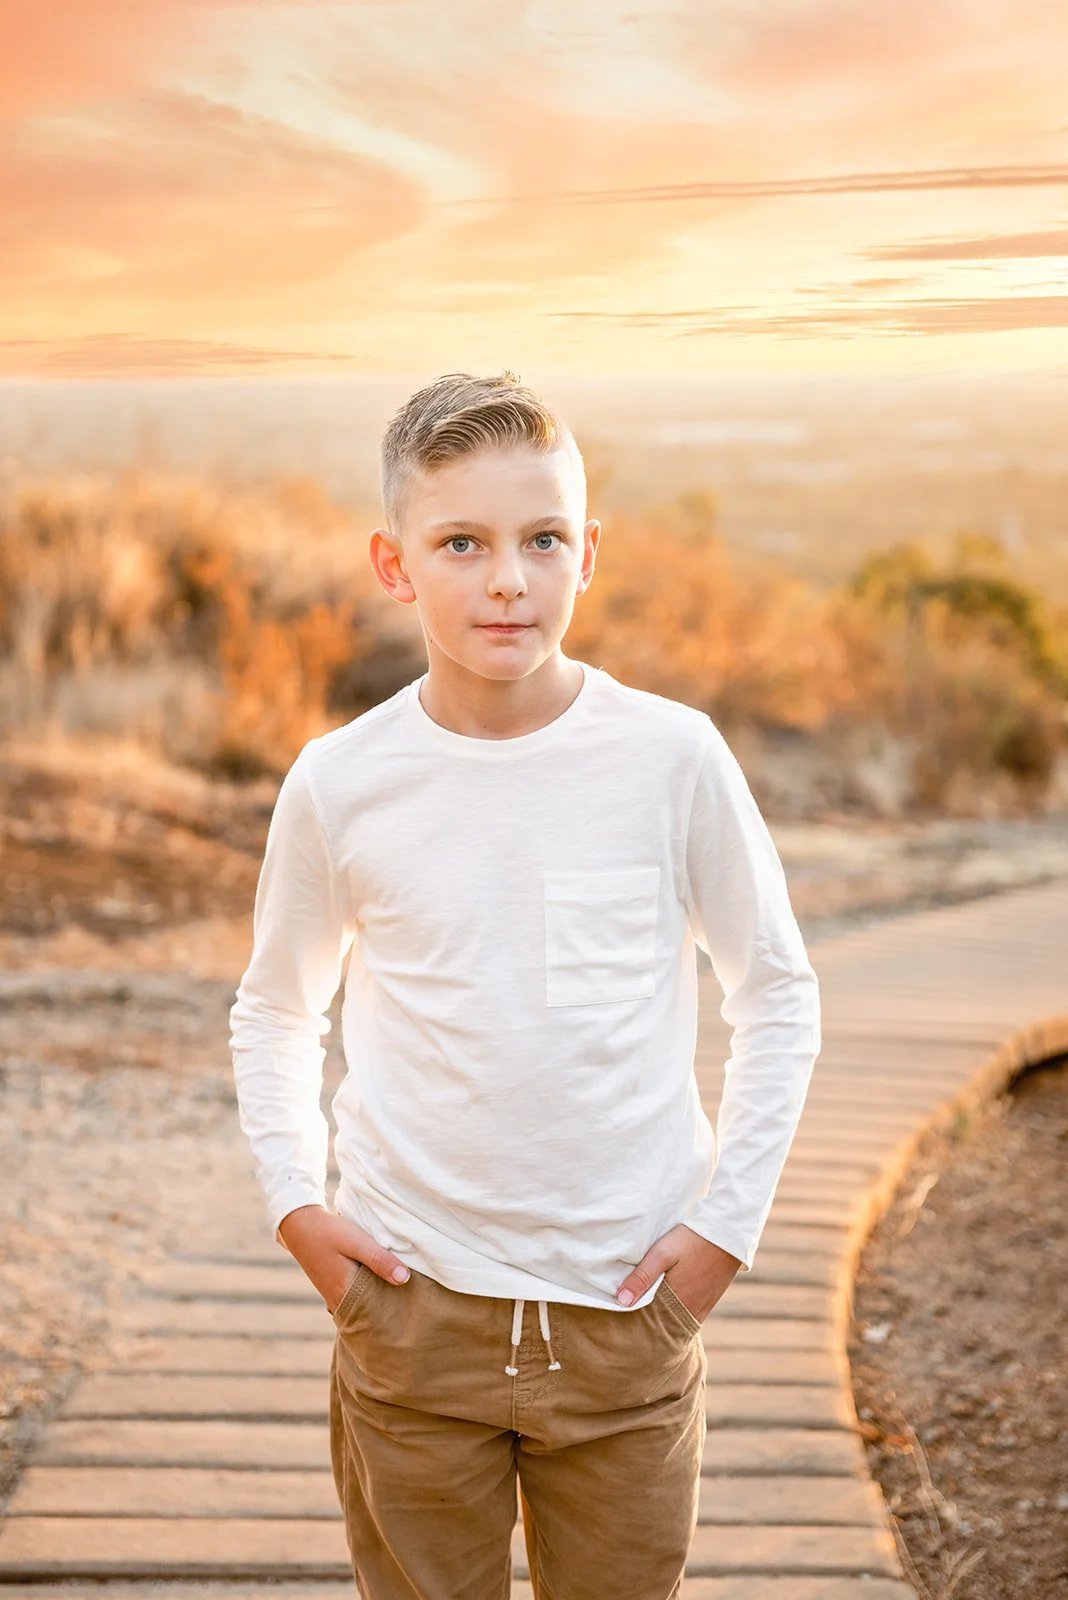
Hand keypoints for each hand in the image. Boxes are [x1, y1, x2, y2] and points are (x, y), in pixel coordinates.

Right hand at [277, 1204, 409, 1313]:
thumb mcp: (357, 1242)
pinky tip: (380, 1280)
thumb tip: (404, 1279)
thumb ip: (379, 1260)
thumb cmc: (329, 1232)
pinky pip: (355, 1294)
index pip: (376, 1311)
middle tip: (412, 1299)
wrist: (300, 1224)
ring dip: (378, 1295)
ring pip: (363, 1301)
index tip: (413, 1305)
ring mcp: (334, 1294)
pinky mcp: (333, 1285)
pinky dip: (368, 1289)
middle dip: (388, 1304)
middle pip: (370, 1309)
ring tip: (401, 1289)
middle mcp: (339, 1300)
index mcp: (345, 1293)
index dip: (394, 1308)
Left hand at [615, 1224, 741, 1323]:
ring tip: (645, 1305)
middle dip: (646, 1320)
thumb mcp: (662, 1253)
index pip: (649, 1323)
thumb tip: (621, 1301)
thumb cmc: (692, 1240)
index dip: (634, 1319)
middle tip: (628, 1314)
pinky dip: (675, 1311)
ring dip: (661, 1315)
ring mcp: (702, 1309)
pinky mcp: (709, 1302)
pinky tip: (666, 1300)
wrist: (727, 1232)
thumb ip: (642, 1277)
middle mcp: (690, 1312)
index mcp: (676, 1302)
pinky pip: (687, 1314)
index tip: (620, 1316)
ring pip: (674, 1319)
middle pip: (662, 1324)